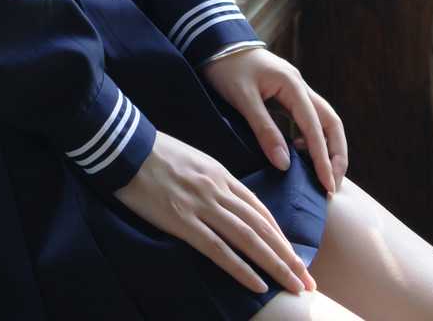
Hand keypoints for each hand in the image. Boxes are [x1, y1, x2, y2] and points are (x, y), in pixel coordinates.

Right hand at [112, 131, 316, 298]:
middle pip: (261, 227)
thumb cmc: (154, 153)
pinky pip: (218, 249)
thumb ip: (212, 181)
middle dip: (287, 256)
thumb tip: (226, 202)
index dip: (280, 235)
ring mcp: (202, 205)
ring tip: (294, 285)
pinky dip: (241, 269)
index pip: (259, 209)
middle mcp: (218, 189)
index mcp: (220, 173)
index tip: (295, 255)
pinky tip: (257, 284)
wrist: (125, 146)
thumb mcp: (192, 160)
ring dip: (275, 265)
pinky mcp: (183, 220)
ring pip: (248, 240)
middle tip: (307, 280)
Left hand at [199, 46, 348, 194]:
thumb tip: (285, 165)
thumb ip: (264, 130)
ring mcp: (294, 89)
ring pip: (322, 120)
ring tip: (322, 175)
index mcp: (292, 85)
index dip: (323, 159)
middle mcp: (299, 86)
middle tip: (332, 185)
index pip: (315, 128)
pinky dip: (312, 138)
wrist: (214, 43)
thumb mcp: (243, 99)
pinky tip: (301, 154)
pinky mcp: (286, 94)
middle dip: (336, 154)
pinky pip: (308, 119)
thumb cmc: (226, 67)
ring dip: (327, 147)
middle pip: (330, 122)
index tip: (327, 185)